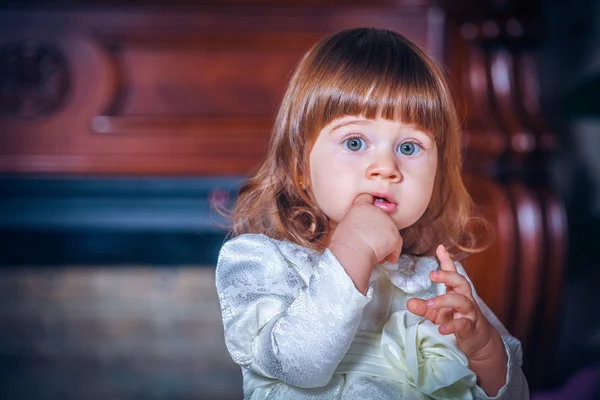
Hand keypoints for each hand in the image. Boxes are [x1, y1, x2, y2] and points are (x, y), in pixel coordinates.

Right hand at [329, 193, 402, 293]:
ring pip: (390, 233)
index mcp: (361, 206)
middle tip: (372, 242)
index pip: (368, 199)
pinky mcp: (395, 236)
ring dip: (385, 243)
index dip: (370, 207)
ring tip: (378, 253)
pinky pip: (397, 246)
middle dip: (379, 231)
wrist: (351, 251)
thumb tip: (361, 228)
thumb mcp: (345, 225)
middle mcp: (377, 211)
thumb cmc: (344, 243)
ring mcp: (388, 223)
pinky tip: (387, 259)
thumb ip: (355, 221)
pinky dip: (393, 253)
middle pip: (382, 219)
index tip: (369, 218)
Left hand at [406, 245, 507, 394]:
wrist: (479, 340)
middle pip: (461, 282)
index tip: (440, 248)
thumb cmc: (457, 321)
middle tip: (432, 274)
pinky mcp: (471, 328)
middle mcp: (465, 299)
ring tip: (430, 304)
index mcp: (456, 292)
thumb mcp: (438, 313)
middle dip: (448, 275)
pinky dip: (452, 326)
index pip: (453, 273)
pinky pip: (463, 324)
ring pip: (462, 301)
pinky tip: (442, 329)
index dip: (447, 260)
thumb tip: (408, 302)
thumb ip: (424, 307)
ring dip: (445, 300)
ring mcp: (470, 313)